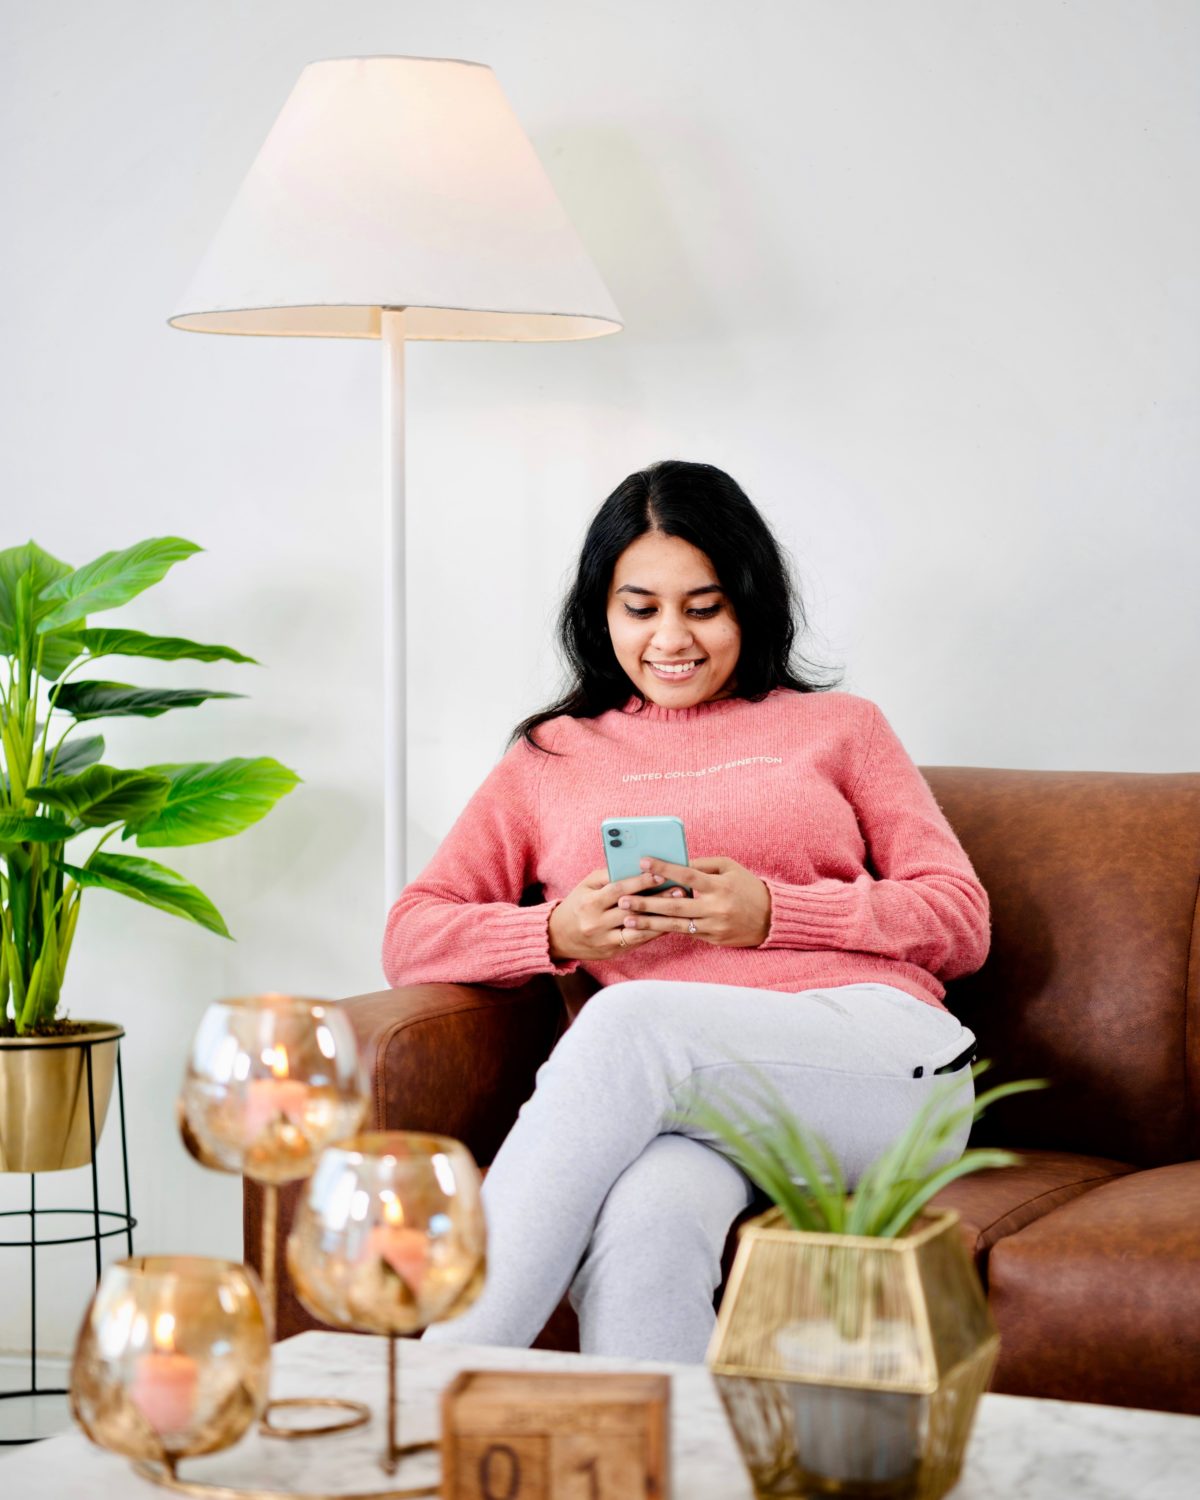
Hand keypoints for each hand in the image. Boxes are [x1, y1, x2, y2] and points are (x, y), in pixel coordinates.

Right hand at [547, 866, 688, 962]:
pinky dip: (653, 932)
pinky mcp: (612, 952)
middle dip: (657, 899)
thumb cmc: (577, 904)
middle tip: (679, 890)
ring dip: (660, 919)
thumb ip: (607, 876)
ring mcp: (604, 940)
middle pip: (631, 910)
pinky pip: (637, 941)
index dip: (640, 882)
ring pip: (637, 929)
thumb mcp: (586, 886)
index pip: (618, 890)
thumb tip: (634, 865)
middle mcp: (596, 923)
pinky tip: (668, 923)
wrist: (558, 937)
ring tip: (680, 909)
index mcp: (589, 903)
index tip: (660, 873)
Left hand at [614, 855, 772, 947]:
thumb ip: (702, 865)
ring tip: (627, 918)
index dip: (664, 867)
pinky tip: (645, 928)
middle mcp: (716, 907)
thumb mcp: (730, 868)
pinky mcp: (712, 939)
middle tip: (622, 897)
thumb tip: (675, 861)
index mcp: (720, 885)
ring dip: (649, 921)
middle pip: (675, 904)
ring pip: (676, 924)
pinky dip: (664, 930)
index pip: (687, 874)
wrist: (772, 918)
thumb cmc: (748, 887)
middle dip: (647, 901)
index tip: (642, 861)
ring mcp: (713, 926)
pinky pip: (684, 934)